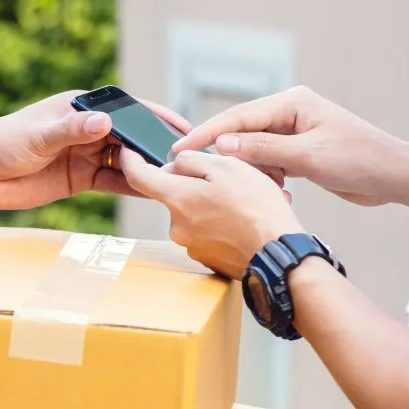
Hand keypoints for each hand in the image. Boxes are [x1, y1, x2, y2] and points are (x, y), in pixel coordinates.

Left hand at [0, 90, 190, 215]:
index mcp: (80, 108)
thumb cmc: (1, 143)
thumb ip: (72, 131)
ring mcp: (85, 154)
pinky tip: (150, 193)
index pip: (126, 109)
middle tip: (183, 161)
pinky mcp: (80, 178)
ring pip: (125, 161)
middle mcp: (87, 129)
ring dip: (145, 169)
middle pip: (130, 137)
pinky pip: (113, 182)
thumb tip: (105, 123)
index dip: (154, 117)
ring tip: (172, 180)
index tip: (179, 128)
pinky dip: (131, 187)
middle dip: (155, 147)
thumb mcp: (38, 136)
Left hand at [120, 148, 302, 278]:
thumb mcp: (227, 167)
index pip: (138, 177)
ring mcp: (190, 245)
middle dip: (194, 183)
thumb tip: (174, 165)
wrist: (278, 254)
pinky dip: (222, 222)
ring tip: (246, 202)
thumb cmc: (257, 208)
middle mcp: (176, 226)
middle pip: (174, 194)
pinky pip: (208, 231)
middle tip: (229, 179)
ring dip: (213, 203)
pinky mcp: (206, 258)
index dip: (131, 160)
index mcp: (177, 199)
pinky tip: (245, 220)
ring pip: (194, 212)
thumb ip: (192, 161)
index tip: (130, 150)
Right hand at [173, 86, 408, 212]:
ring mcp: (294, 133)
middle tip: (203, 175)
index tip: (180, 148)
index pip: (238, 117)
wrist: (391, 176)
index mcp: (291, 103)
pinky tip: (276, 191)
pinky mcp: (299, 152)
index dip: (207, 133)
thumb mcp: (307, 156)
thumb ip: (264, 149)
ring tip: (255, 188)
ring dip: (252, 172)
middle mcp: (290, 113)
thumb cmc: (359, 159)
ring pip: (254, 151)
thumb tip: (224, 144)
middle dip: (227, 156)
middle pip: (242, 132)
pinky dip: (266, 178)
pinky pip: (269, 163)